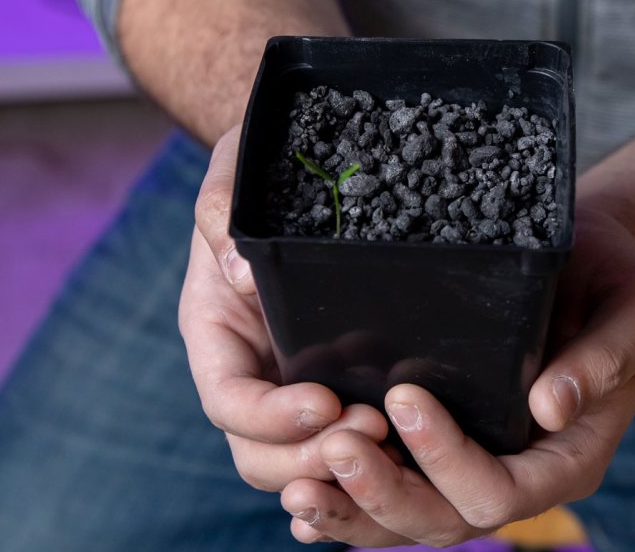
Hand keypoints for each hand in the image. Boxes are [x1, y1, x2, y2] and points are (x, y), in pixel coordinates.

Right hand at [178, 128, 388, 490]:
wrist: (297, 171)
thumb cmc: (259, 170)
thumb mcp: (234, 175)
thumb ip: (222, 213)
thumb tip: (240, 270)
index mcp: (218, 334)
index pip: (227, 401)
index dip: (268, 418)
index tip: (323, 401)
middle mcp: (252, 372)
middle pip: (260, 454)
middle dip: (310, 456)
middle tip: (373, 430)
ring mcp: (293, 384)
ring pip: (304, 459)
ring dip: (346, 464)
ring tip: (397, 436)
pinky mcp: (340, 382)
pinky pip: (349, 436)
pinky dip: (377, 451)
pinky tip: (416, 437)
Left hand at [278, 208, 634, 546]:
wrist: (586, 264)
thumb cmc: (615, 282)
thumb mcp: (634, 308)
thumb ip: (605, 358)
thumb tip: (552, 408)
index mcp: (567, 457)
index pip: (504, 491)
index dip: (452, 459)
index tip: (406, 397)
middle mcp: (517, 474)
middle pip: (447, 520)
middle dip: (387, 493)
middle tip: (336, 447)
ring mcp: (474, 464)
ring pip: (410, 518)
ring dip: (352, 508)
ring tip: (297, 486)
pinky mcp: (439, 444)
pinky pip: (393, 487)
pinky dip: (348, 497)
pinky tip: (300, 489)